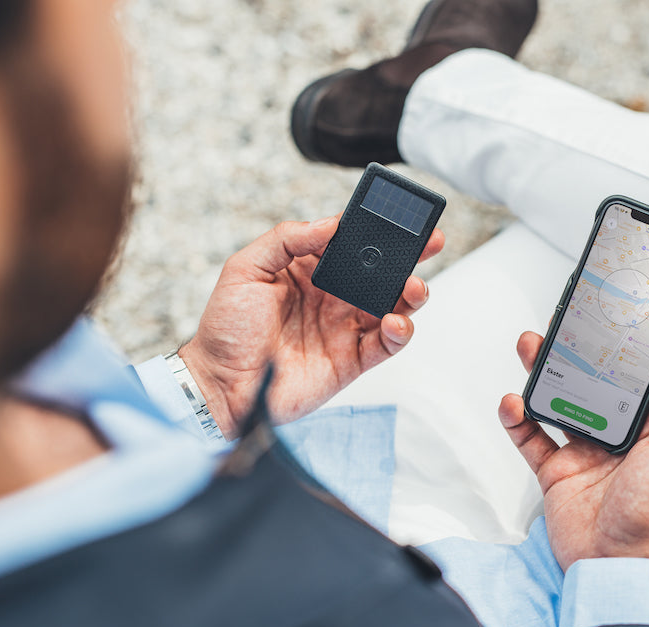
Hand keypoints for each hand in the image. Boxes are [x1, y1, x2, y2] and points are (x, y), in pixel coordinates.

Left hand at [179, 216, 443, 438]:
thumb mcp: (246, 269)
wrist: (219, 386)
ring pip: (393, 305)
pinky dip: (400, 333)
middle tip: (429, 244)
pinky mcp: (352, 360)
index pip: (353, 243)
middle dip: (410, 257)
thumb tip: (330, 224)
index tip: (400, 218)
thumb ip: (287, 240)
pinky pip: (387, 344)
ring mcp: (345, 328)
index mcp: (311, 269)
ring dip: (411, 294)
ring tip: (413, 288)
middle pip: (383, 272)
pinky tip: (394, 323)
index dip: (378, 229)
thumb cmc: (225, 329)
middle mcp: (333, 296)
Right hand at [498, 332, 648, 569]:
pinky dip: (518, 419)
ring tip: (530, 349)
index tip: (610, 324)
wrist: (615, 568)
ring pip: (559, 404)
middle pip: (592, 385)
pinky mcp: (557, 473)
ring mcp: (584, 454)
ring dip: (543, 375)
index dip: (622, 353)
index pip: (636, 382)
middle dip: (575, 355)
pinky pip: (532, 439)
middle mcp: (618, 439)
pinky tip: (512, 403)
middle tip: (561, 327)